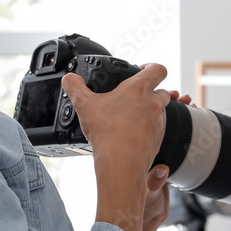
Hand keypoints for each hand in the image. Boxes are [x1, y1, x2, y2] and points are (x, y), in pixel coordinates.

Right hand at [61, 63, 187, 230]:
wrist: (121, 163)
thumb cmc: (107, 132)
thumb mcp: (84, 105)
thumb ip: (75, 87)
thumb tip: (69, 79)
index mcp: (139, 88)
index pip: (158, 69)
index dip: (152, 67)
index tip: (143, 70)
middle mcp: (153, 103)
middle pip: (162, 91)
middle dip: (150, 92)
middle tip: (133, 98)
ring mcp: (159, 121)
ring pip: (160, 111)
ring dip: (150, 111)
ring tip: (131, 118)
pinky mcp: (159, 138)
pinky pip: (158, 129)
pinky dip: (148, 129)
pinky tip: (133, 134)